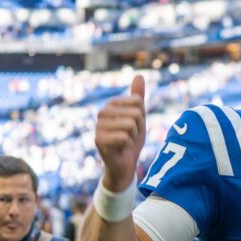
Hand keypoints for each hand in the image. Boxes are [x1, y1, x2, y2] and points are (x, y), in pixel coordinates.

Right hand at [94, 75, 146, 190]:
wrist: (124, 164)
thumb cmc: (131, 141)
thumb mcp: (138, 117)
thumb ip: (138, 97)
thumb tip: (140, 75)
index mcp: (111, 105)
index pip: (138, 102)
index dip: (142, 117)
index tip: (135, 126)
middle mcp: (102, 113)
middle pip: (135, 113)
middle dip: (138, 128)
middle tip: (130, 137)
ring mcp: (98, 126)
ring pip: (130, 125)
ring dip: (133, 137)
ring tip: (125, 142)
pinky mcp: (98, 140)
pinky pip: (124, 137)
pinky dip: (127, 145)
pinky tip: (120, 149)